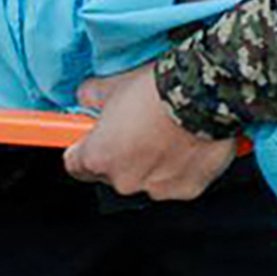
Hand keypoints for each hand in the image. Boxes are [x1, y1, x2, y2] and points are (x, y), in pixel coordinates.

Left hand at [61, 64, 235, 200]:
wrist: (202, 95)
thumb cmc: (155, 91)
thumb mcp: (113, 85)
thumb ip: (91, 95)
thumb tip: (86, 96)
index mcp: (98, 158)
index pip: (75, 165)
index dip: (84, 149)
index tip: (92, 139)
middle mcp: (124, 180)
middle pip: (113, 173)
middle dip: (122, 154)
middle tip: (137, 128)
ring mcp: (156, 189)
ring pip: (147, 179)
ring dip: (152, 163)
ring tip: (166, 133)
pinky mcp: (187, 190)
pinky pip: (178, 181)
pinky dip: (181, 167)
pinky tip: (186, 143)